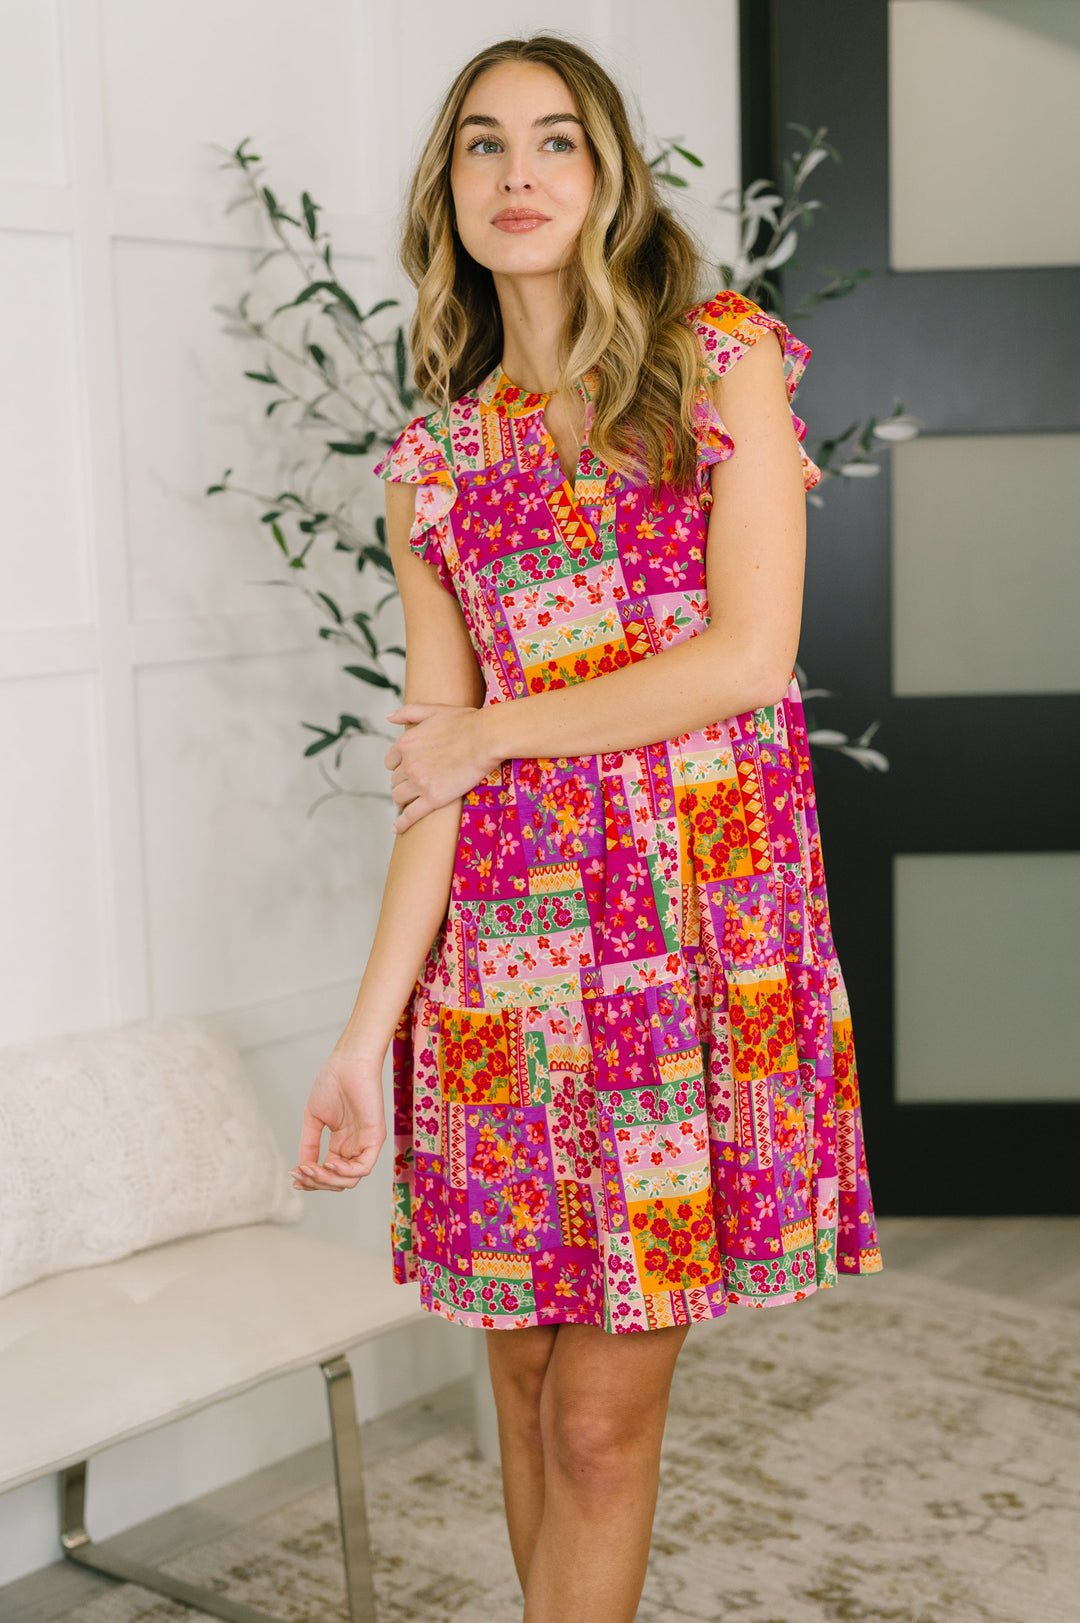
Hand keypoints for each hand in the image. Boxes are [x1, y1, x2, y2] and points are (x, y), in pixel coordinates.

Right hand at [290, 1050, 386, 1191]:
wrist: (347, 1063)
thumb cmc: (332, 1083)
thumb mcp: (314, 1119)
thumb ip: (309, 1144)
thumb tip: (302, 1168)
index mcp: (341, 1143)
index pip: (328, 1173)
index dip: (311, 1180)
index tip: (292, 1177)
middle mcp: (354, 1147)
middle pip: (338, 1182)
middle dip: (316, 1183)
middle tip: (301, 1173)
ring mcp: (366, 1144)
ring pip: (350, 1180)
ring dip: (327, 1179)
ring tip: (311, 1168)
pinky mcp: (375, 1138)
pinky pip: (363, 1168)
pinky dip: (344, 1172)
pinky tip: (328, 1161)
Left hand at [383, 702, 498, 833]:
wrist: (486, 738)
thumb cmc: (465, 722)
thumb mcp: (433, 710)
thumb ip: (408, 713)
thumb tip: (387, 716)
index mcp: (405, 744)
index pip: (390, 762)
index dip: (398, 767)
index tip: (405, 771)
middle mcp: (408, 764)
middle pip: (396, 780)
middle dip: (403, 783)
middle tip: (414, 786)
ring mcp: (419, 783)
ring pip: (400, 797)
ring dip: (403, 800)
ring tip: (408, 804)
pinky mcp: (433, 799)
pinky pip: (410, 815)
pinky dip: (401, 823)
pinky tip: (396, 829)